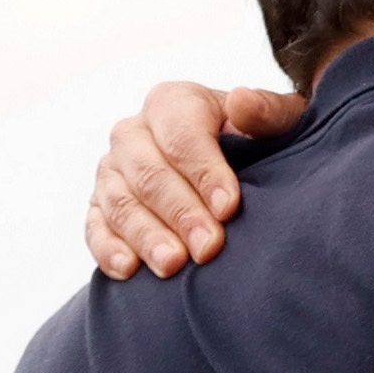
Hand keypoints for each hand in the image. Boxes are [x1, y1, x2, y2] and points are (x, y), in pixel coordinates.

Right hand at [85, 79, 304, 278]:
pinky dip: (109, 249)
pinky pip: (96, 227)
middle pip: (149, 174)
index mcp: (173, 104)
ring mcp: (112, 171)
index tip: (229, 207)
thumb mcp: (277, 122)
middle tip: (208, 247)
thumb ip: (266, 112)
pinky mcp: (100, 206)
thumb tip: (241, 102)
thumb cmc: (260, 143)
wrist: (240, 163)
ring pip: (120, 202)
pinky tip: (129, 270)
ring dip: (146, 236)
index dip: (204, 172)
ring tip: (173, 265)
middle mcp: (135, 133)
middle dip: (180, 213)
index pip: (182, 136)